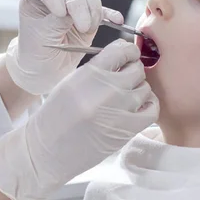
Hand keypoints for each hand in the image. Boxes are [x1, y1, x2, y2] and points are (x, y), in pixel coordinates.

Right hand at [0, 40, 158, 199]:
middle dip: (132, 71)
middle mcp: (106, 89)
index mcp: (90, 73)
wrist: (48, 149)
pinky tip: (137, 108)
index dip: (128, 51)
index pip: (122, 50)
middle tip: (125, 79)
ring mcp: (119, 109)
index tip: (128, 56)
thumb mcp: (72, 81)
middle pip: (137, 69)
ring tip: (126, 97)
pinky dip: (148, 106)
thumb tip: (123, 58)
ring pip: (145, 88)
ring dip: (138, 90)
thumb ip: (98, 68)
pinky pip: (152, 109)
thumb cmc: (56, 115)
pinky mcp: (127, 130)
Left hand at [5, 0, 123, 94]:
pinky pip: (102, 11)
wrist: (46, 71)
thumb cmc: (36, 53)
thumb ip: (56, 22)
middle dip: (79, 8)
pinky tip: (117, 20)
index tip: (60, 13)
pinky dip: (110, 15)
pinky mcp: (88, 17)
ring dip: (93, 12)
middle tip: (83, 27)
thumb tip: (73, 11)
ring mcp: (73, 6)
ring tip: (89, 30)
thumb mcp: (42, 38)